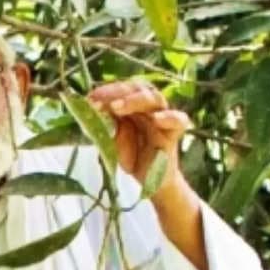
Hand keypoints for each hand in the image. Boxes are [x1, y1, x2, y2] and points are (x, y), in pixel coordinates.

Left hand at [88, 81, 192, 197]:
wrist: (151, 181)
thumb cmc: (132, 157)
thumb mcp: (112, 142)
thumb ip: (105, 128)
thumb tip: (92, 112)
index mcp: (133, 106)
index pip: (122, 90)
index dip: (107, 91)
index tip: (90, 98)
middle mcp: (148, 109)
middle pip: (138, 89)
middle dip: (117, 92)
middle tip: (99, 101)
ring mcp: (162, 120)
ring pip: (156, 99)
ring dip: (135, 100)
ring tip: (116, 107)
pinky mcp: (173, 134)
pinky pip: (179, 120)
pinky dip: (169, 117)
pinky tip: (156, 119)